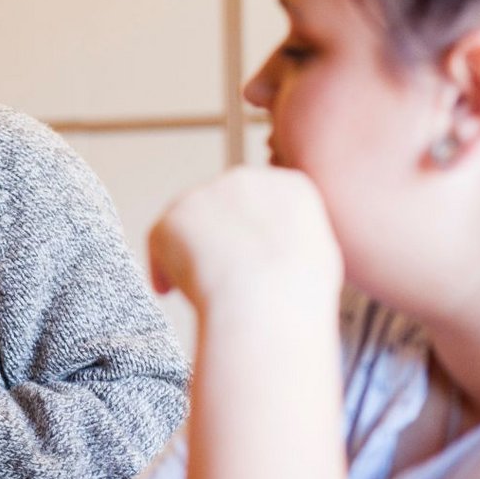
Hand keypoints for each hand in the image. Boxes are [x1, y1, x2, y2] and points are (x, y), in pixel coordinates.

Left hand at [148, 167, 343, 316]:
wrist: (264, 299)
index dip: (247, 233)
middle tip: (215, 273)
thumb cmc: (299, 292)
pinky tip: (171, 292)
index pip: (261, 203)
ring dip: (188, 252)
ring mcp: (205, 194)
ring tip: (198, 287)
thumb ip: (294, 241)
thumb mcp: (319, 257)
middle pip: (221, 209)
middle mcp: (245, 179)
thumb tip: (275, 251)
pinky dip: (163, 269)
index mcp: (289, 185)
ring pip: (189, 226)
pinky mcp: (171, 217)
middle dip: (215, 237)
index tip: (243, 259)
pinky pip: (160, 245)